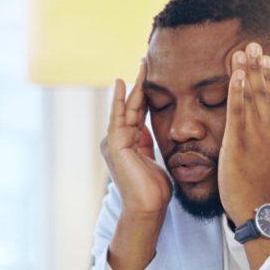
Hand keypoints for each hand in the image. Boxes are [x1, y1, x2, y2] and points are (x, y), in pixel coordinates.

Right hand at [101, 59, 172, 216]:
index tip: (153, 78)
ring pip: (126, 108)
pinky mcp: (115, 145)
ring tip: (141, 65)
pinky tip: (122, 83)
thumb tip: (146, 130)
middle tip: (146, 61)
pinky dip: (120, 100)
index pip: (138, 113)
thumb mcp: (154, 161)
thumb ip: (147, 145)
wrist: (148, 208)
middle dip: (139, 84)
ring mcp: (114, 142)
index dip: (145, 95)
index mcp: (129, 144)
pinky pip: (118, 117)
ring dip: (134, 86)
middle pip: (131, 107)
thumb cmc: (154, 190)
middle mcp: (118, 141)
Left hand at [218, 42, 269, 225]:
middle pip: (265, 92)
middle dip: (258, 66)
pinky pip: (238, 112)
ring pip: (253, 98)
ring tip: (242, 51)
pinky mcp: (239, 143)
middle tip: (251, 43)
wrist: (258, 206)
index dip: (269, 75)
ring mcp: (257, 136)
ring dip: (247, 72)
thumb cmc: (268, 181)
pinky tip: (236, 75)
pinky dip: (237, 92)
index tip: (264, 56)